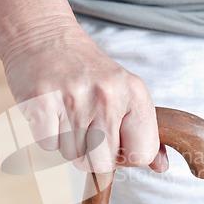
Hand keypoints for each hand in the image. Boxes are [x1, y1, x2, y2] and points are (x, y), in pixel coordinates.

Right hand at [2, 17, 168, 173]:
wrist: (42, 36)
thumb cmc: (85, 69)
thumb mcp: (123, 90)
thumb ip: (143, 129)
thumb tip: (161, 167)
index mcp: (134, 92)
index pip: (142, 153)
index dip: (127, 156)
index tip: (115, 143)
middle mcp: (107, 95)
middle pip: (104, 163)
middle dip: (92, 154)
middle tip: (85, 127)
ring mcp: (73, 99)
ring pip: (73, 156)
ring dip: (68, 143)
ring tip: (67, 113)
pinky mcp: (41, 104)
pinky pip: (49, 146)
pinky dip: (47, 135)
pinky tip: (51, 112)